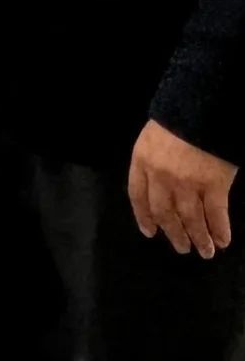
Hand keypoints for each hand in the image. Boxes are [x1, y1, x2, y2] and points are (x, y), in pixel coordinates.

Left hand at [129, 120, 236, 257]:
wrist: (202, 108)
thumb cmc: (176, 120)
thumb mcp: (152, 138)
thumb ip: (152, 162)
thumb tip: (159, 188)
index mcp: (142, 161)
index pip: (138, 196)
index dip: (144, 216)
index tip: (150, 232)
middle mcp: (161, 176)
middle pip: (165, 212)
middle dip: (174, 233)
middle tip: (182, 248)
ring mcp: (187, 182)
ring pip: (190, 218)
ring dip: (198, 238)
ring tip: (205, 252)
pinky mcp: (213, 185)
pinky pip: (215, 214)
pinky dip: (219, 229)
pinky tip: (222, 240)